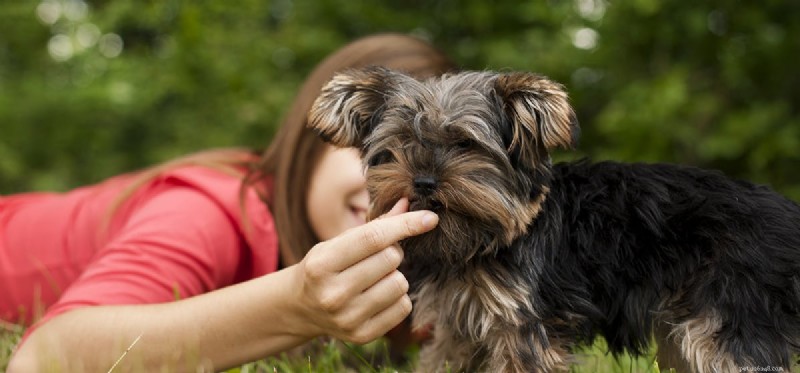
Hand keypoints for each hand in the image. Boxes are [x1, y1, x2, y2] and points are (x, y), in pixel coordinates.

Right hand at [291, 198, 437, 343]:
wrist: (301, 308)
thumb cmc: (325, 267)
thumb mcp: (338, 242)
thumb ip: (374, 224)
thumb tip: (407, 204)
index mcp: (322, 264)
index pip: (373, 238)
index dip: (405, 225)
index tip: (430, 217)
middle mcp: (332, 294)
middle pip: (391, 259)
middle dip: (393, 251)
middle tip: (379, 255)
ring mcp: (347, 318)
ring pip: (400, 283)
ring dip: (395, 275)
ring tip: (376, 277)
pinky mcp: (362, 335)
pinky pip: (403, 307)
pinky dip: (398, 297)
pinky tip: (379, 295)